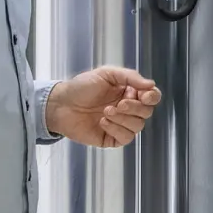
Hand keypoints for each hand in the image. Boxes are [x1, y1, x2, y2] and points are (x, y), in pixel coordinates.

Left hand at [45, 66, 161, 147]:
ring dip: (123, 119)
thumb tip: (151, 85)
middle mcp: (128, 109)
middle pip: (146, 112)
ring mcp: (120, 124)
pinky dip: (116, 129)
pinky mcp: (111, 138)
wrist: (61, 104)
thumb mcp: (106, 74)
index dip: (152, 97)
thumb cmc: (81, 87)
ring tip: (105, 112)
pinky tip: (102, 122)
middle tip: (119, 103)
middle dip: (134, 108)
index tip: (144, 95)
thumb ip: (130, 77)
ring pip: (137, 126)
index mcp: (129, 92)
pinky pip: (125, 138)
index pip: (152, 97)